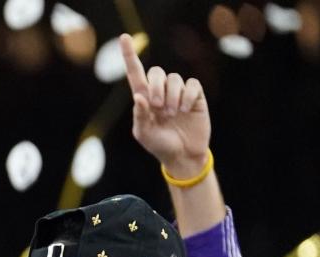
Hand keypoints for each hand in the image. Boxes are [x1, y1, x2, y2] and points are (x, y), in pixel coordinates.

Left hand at [121, 33, 210, 177]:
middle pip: (156, 72)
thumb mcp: (144, 134)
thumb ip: (140, 116)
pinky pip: (192, 85)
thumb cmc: (159, 145)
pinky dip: (187, 97)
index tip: (124, 38)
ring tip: (173, 114)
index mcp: (144, 99)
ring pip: (174, 78)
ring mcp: (178, 93)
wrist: (182, 155)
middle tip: (158, 107)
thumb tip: (139, 96)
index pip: (135, 73)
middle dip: (156, 87)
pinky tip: (186, 110)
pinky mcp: (195, 96)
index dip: (130, 55)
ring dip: (172, 96)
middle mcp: (160, 92)